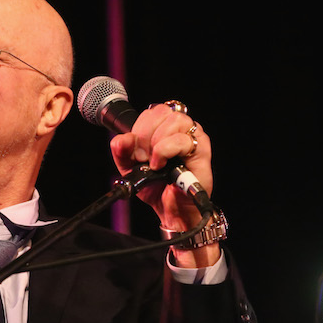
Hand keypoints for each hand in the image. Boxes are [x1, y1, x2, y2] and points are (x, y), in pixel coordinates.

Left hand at [109, 102, 219, 266]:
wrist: (170, 210)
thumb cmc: (155, 187)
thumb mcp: (130, 168)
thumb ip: (122, 152)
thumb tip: (120, 140)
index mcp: (165, 127)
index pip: (151, 112)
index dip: (139, 129)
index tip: (135, 151)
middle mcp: (182, 128)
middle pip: (161, 112)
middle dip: (145, 135)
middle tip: (142, 158)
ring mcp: (194, 137)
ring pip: (174, 120)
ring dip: (156, 142)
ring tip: (153, 163)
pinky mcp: (202, 150)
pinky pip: (181, 140)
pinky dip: (164, 151)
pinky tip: (160, 165)